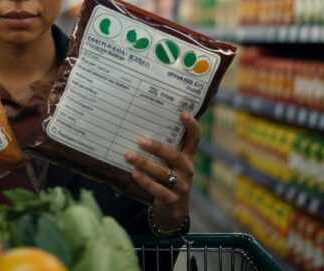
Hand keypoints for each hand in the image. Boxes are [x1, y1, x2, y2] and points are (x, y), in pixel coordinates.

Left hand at [124, 111, 199, 229]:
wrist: (173, 210)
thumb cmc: (166, 179)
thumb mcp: (168, 164)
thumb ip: (160, 151)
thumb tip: (136, 130)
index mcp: (187, 157)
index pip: (194, 139)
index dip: (192, 126)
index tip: (182, 113)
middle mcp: (187, 170)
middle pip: (174, 156)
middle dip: (158, 147)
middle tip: (141, 140)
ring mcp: (181, 186)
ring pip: (164, 173)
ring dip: (145, 163)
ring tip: (129, 155)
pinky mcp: (172, 200)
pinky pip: (158, 189)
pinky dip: (145, 181)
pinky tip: (134, 173)